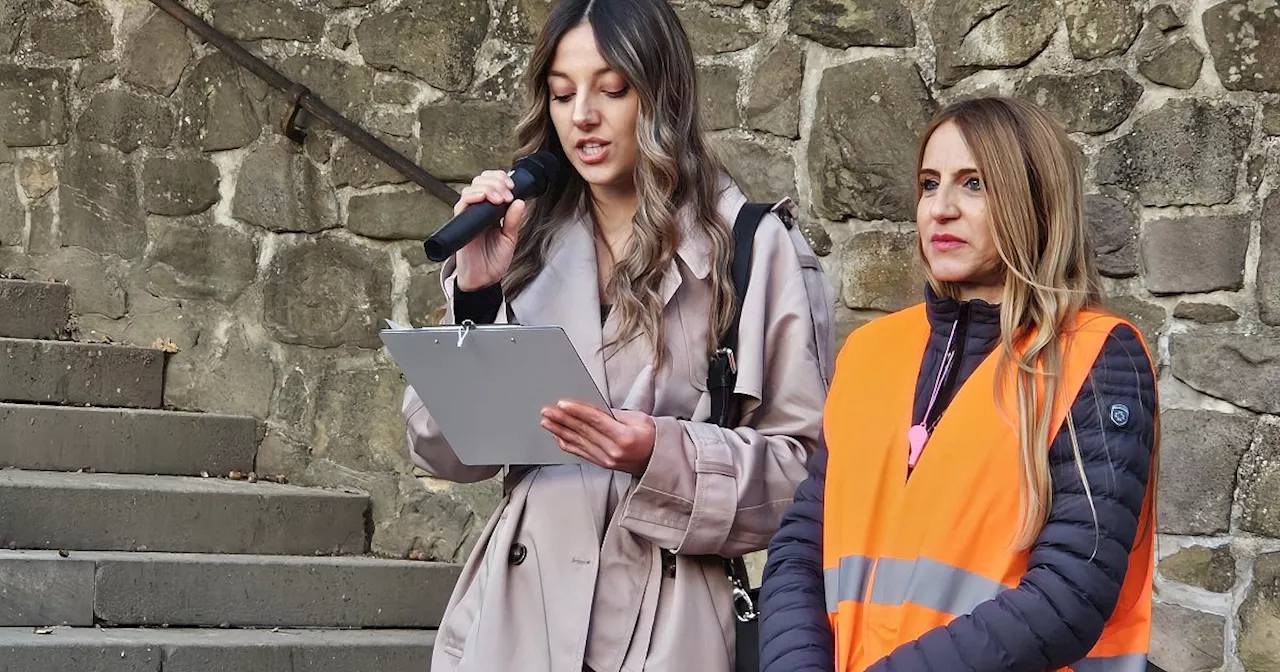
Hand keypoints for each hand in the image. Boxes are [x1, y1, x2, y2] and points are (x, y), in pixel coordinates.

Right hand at [453, 170, 528, 291]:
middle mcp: (479, 210)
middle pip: (481, 181)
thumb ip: (514, 221)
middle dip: (496, 182)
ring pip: (472, 188)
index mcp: (492, 211)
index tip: (512, 186)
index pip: (492, 184)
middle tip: (507, 193)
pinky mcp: (461, 223)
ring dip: (488, 188)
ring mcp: (469, 215)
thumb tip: (520, 202)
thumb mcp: (510, 239)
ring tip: (500, 198)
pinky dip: (472, 196)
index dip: (501, 179)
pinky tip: (483, 198)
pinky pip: (462, 204)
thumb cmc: (494, 261)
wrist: (483, 279)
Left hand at [541, 401, 655, 475]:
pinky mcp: (602, 464)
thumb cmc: (652, 437)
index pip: (595, 421)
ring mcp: (606, 460)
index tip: (562, 404)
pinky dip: (567, 443)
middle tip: (547, 411)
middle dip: (562, 419)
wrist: (658, 461)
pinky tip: (557, 436)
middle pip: (583, 431)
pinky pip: (580, 452)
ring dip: (560, 430)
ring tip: (547, 421)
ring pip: (578, 442)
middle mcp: (613, 451)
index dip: (577, 411)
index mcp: (624, 437)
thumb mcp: (639, 419)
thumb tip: (594, 408)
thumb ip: (616, 414)